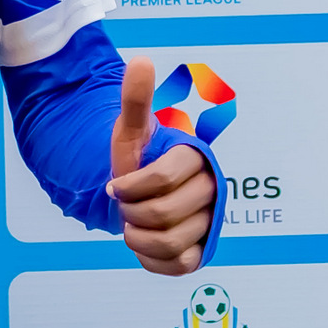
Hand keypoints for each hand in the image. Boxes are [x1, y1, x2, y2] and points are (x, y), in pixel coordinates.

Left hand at [109, 57, 215, 275]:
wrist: (140, 193)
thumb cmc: (139, 158)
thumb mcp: (131, 130)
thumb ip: (135, 100)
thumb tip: (140, 61)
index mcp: (196, 159)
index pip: (162, 179)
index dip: (130, 186)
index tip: (116, 185)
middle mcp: (211, 191)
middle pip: (163, 214)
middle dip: (132, 211)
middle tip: (125, 206)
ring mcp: (208, 223)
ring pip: (171, 243)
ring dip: (138, 237)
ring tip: (133, 224)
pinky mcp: (202, 251)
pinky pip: (180, 266)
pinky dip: (153, 260)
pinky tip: (142, 244)